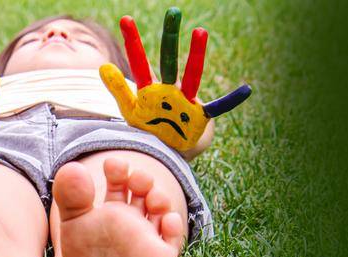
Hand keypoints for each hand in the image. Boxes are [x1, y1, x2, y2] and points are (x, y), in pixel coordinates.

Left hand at [100, 7, 252, 152]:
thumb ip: (118, 89)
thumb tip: (102, 65)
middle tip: (172, 12)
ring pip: (192, 75)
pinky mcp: (199, 117)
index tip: (126, 19)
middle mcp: (169, 90)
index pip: (140, 62)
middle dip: (169, 37)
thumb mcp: (130, 111)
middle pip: (168, 60)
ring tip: (199, 31)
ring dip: (195, 54)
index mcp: (150, 90)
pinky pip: (219, 107)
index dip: (133, 43)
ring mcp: (185, 101)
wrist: (169, 151)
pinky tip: (246, 89)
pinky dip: (231, 100)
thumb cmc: (150, 129)